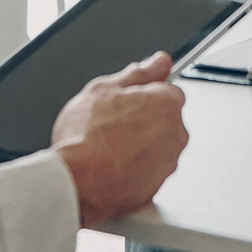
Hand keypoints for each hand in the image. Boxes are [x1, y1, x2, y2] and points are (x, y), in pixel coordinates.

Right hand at [51, 52, 188, 228]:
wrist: (76, 182)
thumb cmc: (86, 137)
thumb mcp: (104, 88)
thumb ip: (138, 73)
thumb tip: (159, 62)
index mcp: (167, 104)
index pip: (167, 91)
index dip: (142, 95)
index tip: (125, 101)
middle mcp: (176, 134)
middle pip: (163, 120)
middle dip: (142, 120)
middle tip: (111, 123)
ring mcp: (167, 164)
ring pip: (155, 147)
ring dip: (138, 146)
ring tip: (107, 147)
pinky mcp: (155, 189)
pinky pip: (147, 172)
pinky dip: (133, 169)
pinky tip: (110, 166)